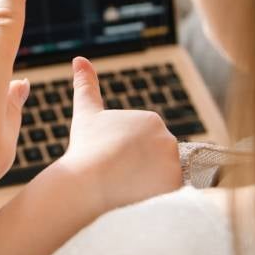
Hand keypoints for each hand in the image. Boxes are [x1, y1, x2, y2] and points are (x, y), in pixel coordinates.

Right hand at [52, 56, 181, 215]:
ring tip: (126, 186)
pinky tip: (138, 196)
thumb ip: (85, 84)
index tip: (111, 158)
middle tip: (117, 174)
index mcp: (150, 119)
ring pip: (163, 176)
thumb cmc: (85, 147)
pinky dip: (158, 196)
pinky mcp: (176, 184)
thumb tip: (78, 58)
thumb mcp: (86, 112)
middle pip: (156, 160)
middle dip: (139, 169)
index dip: (125, 155)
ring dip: (148, 182)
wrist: (86, 181)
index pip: (144, 144)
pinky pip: (170, 193)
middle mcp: (168, 136)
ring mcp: (173, 161)